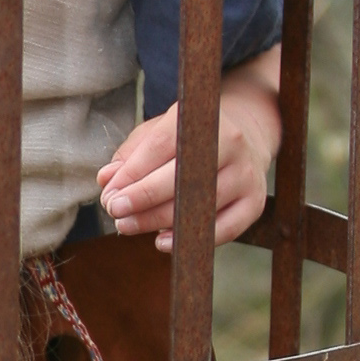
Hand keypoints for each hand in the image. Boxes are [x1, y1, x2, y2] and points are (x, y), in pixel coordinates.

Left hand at [96, 53, 282, 250]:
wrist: (246, 138)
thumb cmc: (190, 140)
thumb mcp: (158, 132)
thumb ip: (130, 155)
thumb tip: (106, 179)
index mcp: (202, 119)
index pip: (162, 146)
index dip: (132, 174)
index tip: (109, 194)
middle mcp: (230, 144)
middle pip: (181, 178)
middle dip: (142, 198)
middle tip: (115, 211)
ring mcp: (245, 175)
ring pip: (198, 206)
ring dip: (157, 221)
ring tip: (128, 226)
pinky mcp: (253, 202)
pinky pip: (223, 229)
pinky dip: (191, 238)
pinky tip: (162, 241)